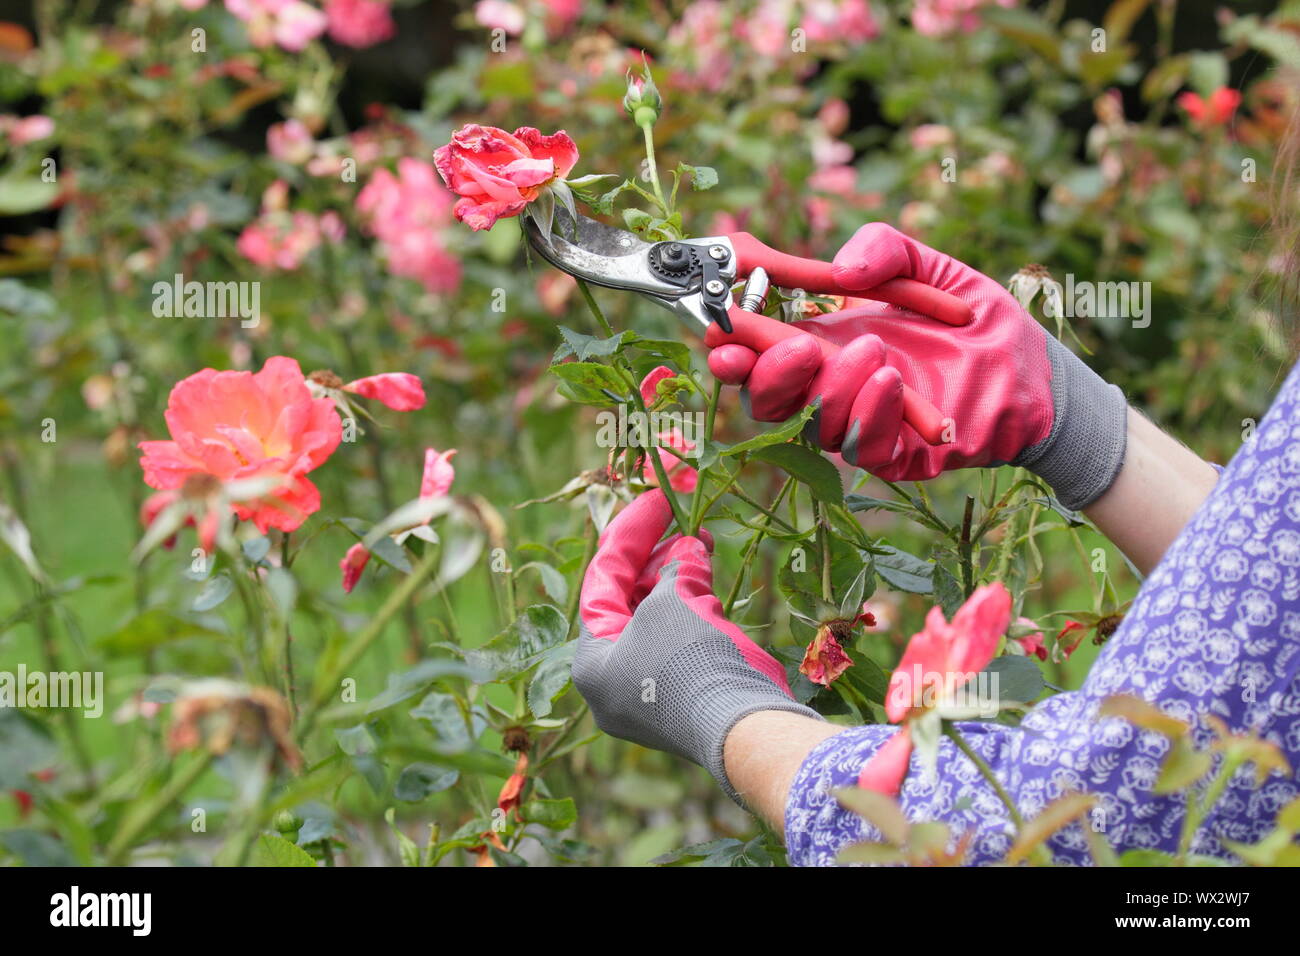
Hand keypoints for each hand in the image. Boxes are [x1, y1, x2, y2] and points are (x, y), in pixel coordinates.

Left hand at [572, 489, 820, 804]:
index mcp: (593, 662)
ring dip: (679, 581)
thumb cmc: (691, 663)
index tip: (656, 502)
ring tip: (701, 544)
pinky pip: (681, 644)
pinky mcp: (684, 700)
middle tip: (681, 521)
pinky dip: (694, 610)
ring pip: (658, 622)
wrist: (744, 731)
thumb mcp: (672, 605)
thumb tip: (687, 551)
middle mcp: (613, 683)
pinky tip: (709, 581)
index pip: (602, 584)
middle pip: (628, 603)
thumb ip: (671, 572)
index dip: (630, 536)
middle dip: (657, 559)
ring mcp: (649, 695)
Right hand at [708, 223, 1127, 510]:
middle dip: (766, 377)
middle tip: (789, 349)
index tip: (720, 332)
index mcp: (823, 342)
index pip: (760, 352)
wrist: (1039, 373)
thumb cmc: (978, 320)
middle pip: (767, 399)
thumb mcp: (931, 267)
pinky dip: (870, 414)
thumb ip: (887, 249)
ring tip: (873, 350)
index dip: (733, 347)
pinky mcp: (896, 456)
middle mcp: (831, 387)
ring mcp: (860, 423)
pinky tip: (890, 380)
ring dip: (831, 389)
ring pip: (813, 424)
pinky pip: (863, 447)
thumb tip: (841, 268)